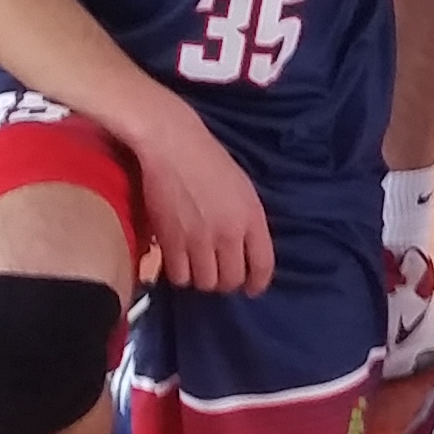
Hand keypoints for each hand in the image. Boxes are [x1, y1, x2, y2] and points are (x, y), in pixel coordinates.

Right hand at [134, 113, 278, 295]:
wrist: (171, 145)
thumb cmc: (208, 159)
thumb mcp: (242, 188)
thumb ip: (247, 220)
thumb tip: (246, 250)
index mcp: (252, 217)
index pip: (262, 265)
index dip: (257, 283)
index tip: (251, 289)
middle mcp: (229, 233)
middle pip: (231, 280)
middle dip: (226, 280)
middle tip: (217, 271)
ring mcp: (199, 240)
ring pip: (204, 283)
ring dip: (201, 278)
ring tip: (196, 265)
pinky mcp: (170, 242)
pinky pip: (178, 276)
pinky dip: (179, 274)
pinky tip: (178, 261)